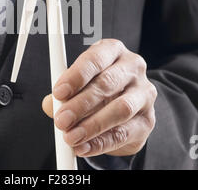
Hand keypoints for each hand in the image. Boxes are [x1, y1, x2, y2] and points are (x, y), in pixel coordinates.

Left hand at [42, 39, 156, 157]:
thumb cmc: (98, 88)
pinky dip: (100, 143)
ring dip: (92, 125)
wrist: (129, 105)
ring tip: (71, 137)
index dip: (76, 76)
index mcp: (113, 50)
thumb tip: (50, 105)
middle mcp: (132, 67)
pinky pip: (124, 133)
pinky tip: (83, 147)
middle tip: (62, 120)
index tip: (59, 93)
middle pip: (107, 83)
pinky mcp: (148, 119)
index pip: (96, 58)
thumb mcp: (79, 84)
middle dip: (81, 104)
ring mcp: (144, 93)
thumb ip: (63, 93)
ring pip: (121, 109)